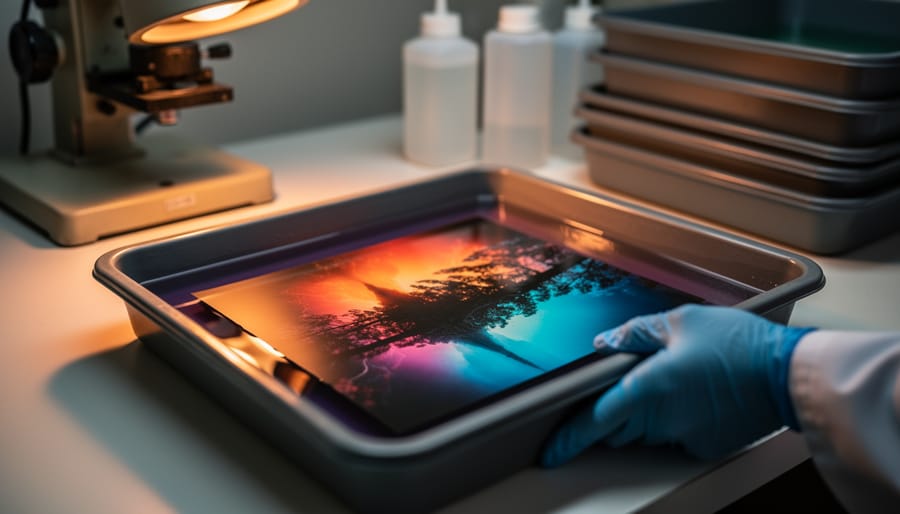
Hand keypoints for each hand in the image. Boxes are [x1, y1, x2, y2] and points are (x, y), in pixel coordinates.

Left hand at [541, 305, 813, 465]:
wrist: (790, 374)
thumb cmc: (737, 343)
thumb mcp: (680, 322)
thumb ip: (635, 334)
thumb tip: (603, 343)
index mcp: (647, 388)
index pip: (595, 421)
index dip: (568, 439)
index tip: (550, 452)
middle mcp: (661, 420)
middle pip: (618, 428)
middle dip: (615, 412)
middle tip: (634, 381)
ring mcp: (684, 437)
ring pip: (647, 432)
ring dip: (647, 414)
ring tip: (678, 379)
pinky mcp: (705, 446)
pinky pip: (676, 437)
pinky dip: (676, 420)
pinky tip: (699, 394)